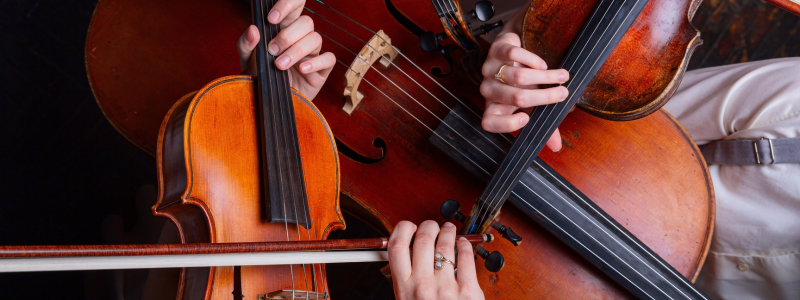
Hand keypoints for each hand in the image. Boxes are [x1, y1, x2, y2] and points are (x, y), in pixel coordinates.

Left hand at [237, 0, 334, 99]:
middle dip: (287, 36)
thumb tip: (253, 29)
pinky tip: (301, 69)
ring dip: (296, 51)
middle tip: (272, 50)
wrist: (268, 103)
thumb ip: (246, 44)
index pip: (295, 5)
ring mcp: (313, 53)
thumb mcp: (248, 60)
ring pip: (316, 38)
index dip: (287, 5)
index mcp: (285, 28)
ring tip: (280, 65)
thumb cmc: (261, 78)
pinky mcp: (321, 70)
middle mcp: (301, 38)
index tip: (271, 19)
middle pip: (307, 22)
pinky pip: (328, 59)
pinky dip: (315, 62)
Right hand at [387, 221, 483, 299]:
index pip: (397, 245)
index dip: (403, 229)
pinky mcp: (469, 292)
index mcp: (404, 288)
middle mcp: (423, 285)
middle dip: (428, 226)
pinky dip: (465, 246)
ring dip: (448, 232)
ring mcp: (446, 287)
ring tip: (449, 230)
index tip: (409, 226)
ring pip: (446, 245)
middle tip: (432, 225)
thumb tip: (406, 255)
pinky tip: (464, 244)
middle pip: (423, 239)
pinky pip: (467, 258)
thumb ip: (406, 281)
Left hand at [479, 32, 569, 151]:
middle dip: (544, 96)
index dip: (506, 124)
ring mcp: (489, 70)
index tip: (527, 118)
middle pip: (516, 98)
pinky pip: (514, 56)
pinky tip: (542, 64)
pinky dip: (533, 61)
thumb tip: (556, 147)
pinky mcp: (495, 51)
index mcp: (494, 108)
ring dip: (545, 77)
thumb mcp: (531, 103)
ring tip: (562, 76)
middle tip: (564, 93)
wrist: (511, 49)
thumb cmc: (521, 83)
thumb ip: (542, 122)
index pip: (489, 123)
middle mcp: (488, 91)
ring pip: (518, 77)